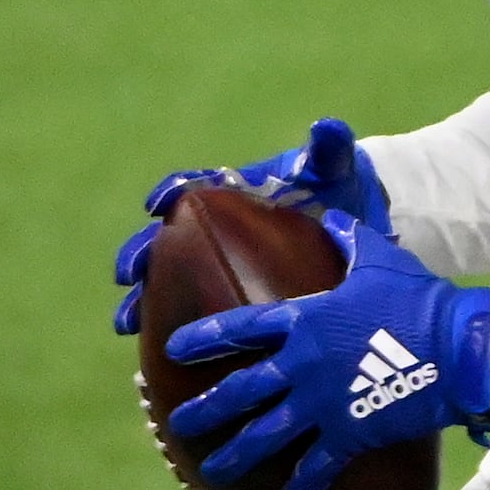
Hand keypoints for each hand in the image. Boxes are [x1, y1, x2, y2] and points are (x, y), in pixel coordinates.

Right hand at [109, 118, 391, 333]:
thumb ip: (329, 150)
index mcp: (234, 193)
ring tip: (127, 323)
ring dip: (141, 301)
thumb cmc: (342, 196)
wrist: (362, 236)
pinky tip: (154, 362)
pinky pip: (189, 317)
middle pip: (166, 240)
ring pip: (167, 283)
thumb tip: (327, 127)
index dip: (170, 193)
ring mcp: (221, 267)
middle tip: (128, 274)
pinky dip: (167, 333)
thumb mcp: (337, 174)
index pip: (193, 189)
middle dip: (140, 255)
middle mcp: (218, 230)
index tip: (158, 205)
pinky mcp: (230, 301)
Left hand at [162, 212, 489, 489]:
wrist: (456, 345)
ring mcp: (322, 401)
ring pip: (266, 434)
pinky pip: (317, 467)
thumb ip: (349, 239)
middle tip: (180, 423)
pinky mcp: (349, 433)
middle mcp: (302, 363)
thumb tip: (331, 217)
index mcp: (305, 319)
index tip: (173, 347)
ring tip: (211, 473)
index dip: (205, 336)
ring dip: (236, 455)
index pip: (241, 326)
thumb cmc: (419, 298)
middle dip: (207, 408)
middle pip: (242, 389)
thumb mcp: (380, 259)